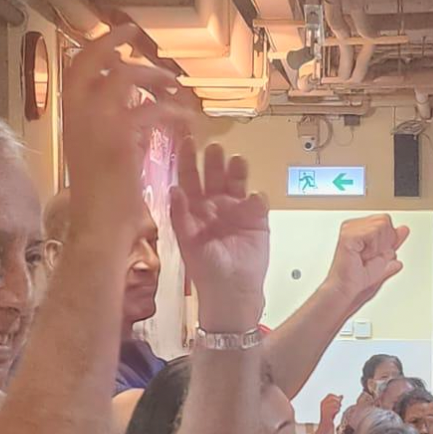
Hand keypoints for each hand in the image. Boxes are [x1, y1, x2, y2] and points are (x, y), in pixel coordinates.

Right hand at [62, 26, 190, 244]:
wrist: (97, 227)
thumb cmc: (101, 199)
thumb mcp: (98, 153)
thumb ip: (111, 126)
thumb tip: (135, 105)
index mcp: (70, 120)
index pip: (75, 69)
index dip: (96, 48)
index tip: (118, 38)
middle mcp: (78, 116)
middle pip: (91, 62)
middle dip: (114, 43)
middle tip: (138, 37)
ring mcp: (97, 125)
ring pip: (123, 77)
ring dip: (151, 76)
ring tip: (172, 84)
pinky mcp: (120, 139)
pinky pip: (150, 109)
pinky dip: (171, 109)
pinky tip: (184, 118)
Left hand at [171, 140, 268, 332]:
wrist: (231, 292)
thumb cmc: (205, 270)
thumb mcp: (187, 242)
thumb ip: (181, 216)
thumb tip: (174, 189)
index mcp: (194, 209)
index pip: (190, 178)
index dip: (188, 160)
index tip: (186, 141)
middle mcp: (215, 205)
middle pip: (214, 174)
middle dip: (214, 160)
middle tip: (215, 147)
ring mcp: (237, 210)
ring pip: (237, 182)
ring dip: (236, 171)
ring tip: (237, 161)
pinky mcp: (257, 220)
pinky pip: (258, 202)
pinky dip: (256, 197)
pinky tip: (253, 198)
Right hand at [318, 392, 342, 433]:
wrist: (325, 426)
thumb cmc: (329, 417)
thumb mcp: (334, 408)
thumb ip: (337, 401)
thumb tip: (342, 395)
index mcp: (323, 402)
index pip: (330, 395)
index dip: (336, 397)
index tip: (339, 401)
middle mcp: (323, 404)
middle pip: (333, 398)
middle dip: (337, 401)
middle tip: (339, 406)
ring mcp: (324, 409)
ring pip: (335, 403)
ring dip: (338, 406)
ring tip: (337, 411)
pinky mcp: (327, 413)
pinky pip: (335, 408)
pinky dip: (337, 410)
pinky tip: (336, 413)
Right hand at [324, 214, 409, 311]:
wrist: (347, 292)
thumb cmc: (358, 281)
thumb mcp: (384, 259)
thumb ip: (393, 243)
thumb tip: (404, 230)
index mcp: (360, 230)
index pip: (386, 222)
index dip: (387, 240)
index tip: (375, 255)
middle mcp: (353, 227)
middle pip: (385, 220)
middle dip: (384, 243)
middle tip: (370, 257)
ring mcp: (350, 229)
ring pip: (381, 224)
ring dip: (378, 247)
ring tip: (365, 257)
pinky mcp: (348, 235)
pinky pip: (374, 232)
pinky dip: (373, 248)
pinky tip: (362, 257)